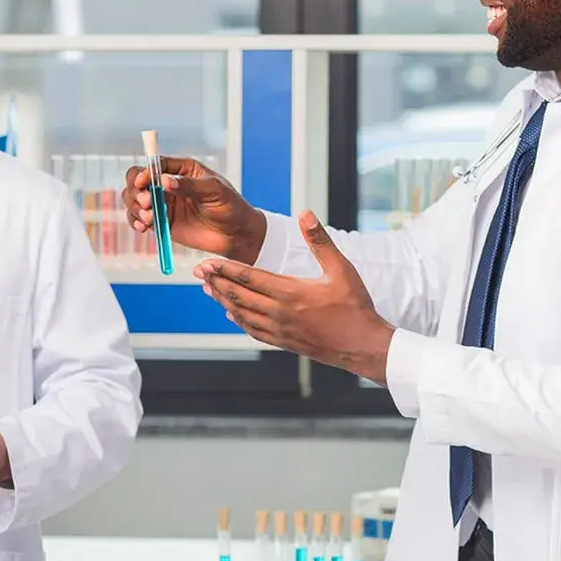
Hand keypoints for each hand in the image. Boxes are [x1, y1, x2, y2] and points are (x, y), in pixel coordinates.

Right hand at [122, 156, 266, 262]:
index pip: (155, 165)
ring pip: (134, 199)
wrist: (237, 235)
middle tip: (146, 204)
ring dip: (134, 207)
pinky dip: (135, 221)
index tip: (143, 182)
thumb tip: (165, 181)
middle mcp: (169, 184)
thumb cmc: (230, 206)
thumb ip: (189, 185)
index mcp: (182, 170)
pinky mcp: (162, 222)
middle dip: (136, 191)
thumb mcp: (214, 190)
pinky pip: (140, 219)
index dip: (145, 172)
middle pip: (137, 180)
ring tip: (147, 218)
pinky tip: (143, 226)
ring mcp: (163, 204)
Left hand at [196, 210, 393, 384]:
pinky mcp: (284, 342)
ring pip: (242, 314)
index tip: (207, 261)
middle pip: (238, 295)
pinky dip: (239, 320)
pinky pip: (253, 331)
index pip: (248, 277)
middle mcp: (279, 313)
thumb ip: (320, 241)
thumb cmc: (354, 306)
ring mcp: (279, 330)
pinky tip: (233, 315)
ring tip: (209, 290)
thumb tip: (305, 214)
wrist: (362, 346)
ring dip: (223, 301)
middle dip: (216, 282)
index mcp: (289, 292)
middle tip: (198, 272)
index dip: (224, 268)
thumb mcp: (341, 269)